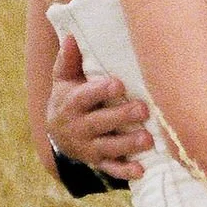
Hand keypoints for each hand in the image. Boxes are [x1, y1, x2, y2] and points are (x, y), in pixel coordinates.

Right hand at [47, 31, 151, 182]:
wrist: (58, 134)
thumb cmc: (69, 98)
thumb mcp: (64, 79)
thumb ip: (69, 60)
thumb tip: (72, 35)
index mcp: (70, 104)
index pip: (84, 97)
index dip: (100, 91)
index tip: (118, 84)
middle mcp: (78, 127)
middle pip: (99, 123)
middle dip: (121, 116)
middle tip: (143, 109)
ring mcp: (88, 147)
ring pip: (108, 147)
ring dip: (127, 144)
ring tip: (148, 139)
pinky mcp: (98, 162)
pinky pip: (111, 168)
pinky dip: (124, 171)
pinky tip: (140, 170)